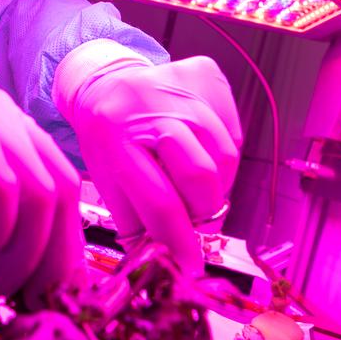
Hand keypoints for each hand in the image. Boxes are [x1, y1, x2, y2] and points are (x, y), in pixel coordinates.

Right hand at [0, 71, 81, 299]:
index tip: (49, 296)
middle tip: (24, 298)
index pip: (63, 184)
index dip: (65, 247)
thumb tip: (50, 285)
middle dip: (51, 257)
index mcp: (4, 124)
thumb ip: (0, 238)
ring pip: (35, 187)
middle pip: (59, 186)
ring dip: (21, 251)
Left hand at [57, 51, 241, 274]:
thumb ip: (136, 224)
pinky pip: (233, 132)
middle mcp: (145, 104)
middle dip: (202, 210)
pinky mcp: (205, 74)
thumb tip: (167, 265)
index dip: (181, 241)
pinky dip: (221, 155)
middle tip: (193, 217)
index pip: (159, 201)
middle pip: (201, 177)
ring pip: (225, 158)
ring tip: (191, 184)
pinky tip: (198, 150)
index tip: (192, 265)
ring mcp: (178, 84)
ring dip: (214, 185)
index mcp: (110, 136)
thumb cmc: (108, 140)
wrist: (107, 83)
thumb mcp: (108, 180)